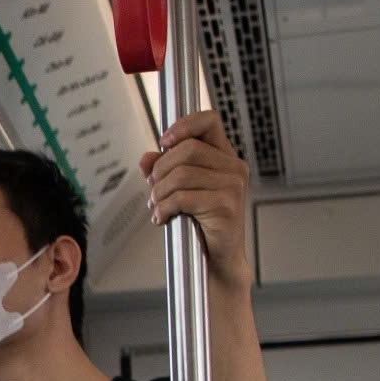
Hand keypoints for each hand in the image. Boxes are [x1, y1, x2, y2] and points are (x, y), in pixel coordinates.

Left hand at [142, 110, 250, 288]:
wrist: (218, 258)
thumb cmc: (200, 223)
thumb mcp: (179, 191)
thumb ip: (163, 171)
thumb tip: (146, 158)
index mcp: (224, 157)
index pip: (209, 121)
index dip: (183, 125)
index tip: (163, 141)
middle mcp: (233, 167)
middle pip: (186, 150)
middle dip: (160, 170)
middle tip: (153, 191)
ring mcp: (232, 186)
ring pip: (181, 174)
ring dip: (158, 193)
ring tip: (157, 206)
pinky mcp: (226, 205)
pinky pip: (182, 198)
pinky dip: (164, 208)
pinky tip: (162, 218)